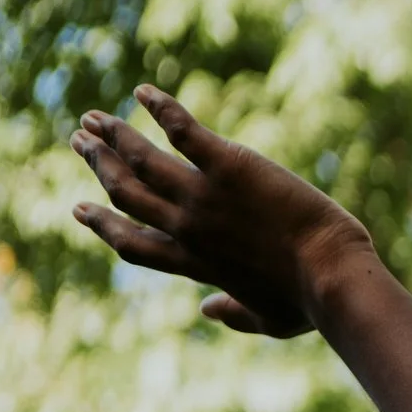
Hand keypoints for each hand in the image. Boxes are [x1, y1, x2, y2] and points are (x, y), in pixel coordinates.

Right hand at [68, 84, 375, 338]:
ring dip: (113, 135)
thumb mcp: (268, 321)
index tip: (80, 209)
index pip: (134, 243)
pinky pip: (182, 130)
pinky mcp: (228, 166)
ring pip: (141, 159)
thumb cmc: (309, 303)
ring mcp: (204, 196)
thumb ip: (233, 315)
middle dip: (99, 166)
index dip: (103, 224)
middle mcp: (187, 228)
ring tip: (93, 117)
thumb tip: (207, 310)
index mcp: (194, 264)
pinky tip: (144, 91)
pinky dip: (160, 108)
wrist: (331, 275)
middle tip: (80, 142)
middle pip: (127, 194)